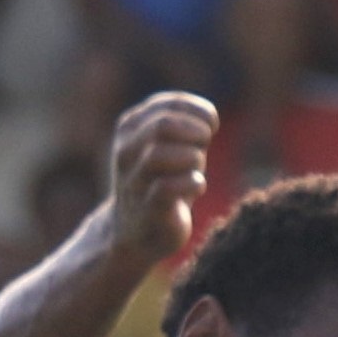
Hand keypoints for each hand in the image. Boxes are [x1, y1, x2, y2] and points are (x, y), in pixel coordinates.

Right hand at [105, 91, 219, 270]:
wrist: (136, 231)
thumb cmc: (160, 180)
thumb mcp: (170, 144)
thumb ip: (186, 125)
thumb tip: (209, 119)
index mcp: (130, 127)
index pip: (168, 105)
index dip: (198, 112)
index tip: (211, 127)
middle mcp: (126, 151)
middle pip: (163, 126)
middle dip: (195, 133)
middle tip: (204, 148)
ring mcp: (133, 181)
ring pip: (159, 155)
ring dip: (192, 158)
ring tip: (197, 169)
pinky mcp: (147, 209)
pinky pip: (167, 188)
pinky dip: (193, 183)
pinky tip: (197, 186)